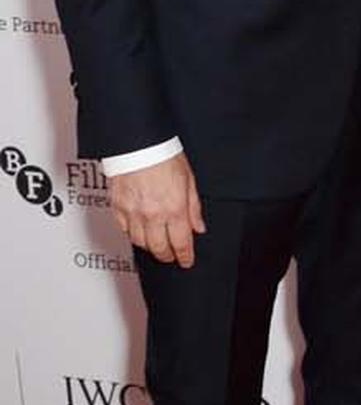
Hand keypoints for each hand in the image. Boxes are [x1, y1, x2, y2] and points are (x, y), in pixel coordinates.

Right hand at [109, 152, 204, 267]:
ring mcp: (133, 212)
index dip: (184, 256)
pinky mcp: (118, 207)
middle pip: (159, 248)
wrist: (137, 143)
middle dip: (167, 255)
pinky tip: (140, 231)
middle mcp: (152, 214)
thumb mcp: (189, 180)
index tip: (186, 261)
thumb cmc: (163, 155)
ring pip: (140, 242)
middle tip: (171, 255)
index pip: (181, 243)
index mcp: (174, 208)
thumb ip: (193, 207)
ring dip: (150, 246)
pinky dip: (133, 234)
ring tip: (157, 243)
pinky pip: (124, 230)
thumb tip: (198, 227)